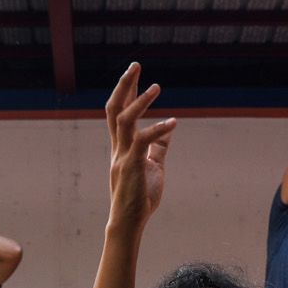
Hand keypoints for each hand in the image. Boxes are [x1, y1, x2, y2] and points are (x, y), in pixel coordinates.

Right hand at [105, 63, 176, 231]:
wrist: (128, 222)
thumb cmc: (140, 197)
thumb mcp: (153, 166)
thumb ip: (159, 146)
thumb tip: (170, 127)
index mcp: (121, 147)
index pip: (119, 112)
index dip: (126, 91)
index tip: (134, 72)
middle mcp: (118, 148)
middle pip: (114, 109)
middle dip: (124, 85)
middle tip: (135, 64)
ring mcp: (122, 156)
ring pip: (124, 120)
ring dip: (139, 101)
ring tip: (157, 86)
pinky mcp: (132, 166)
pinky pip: (143, 141)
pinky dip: (158, 129)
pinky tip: (173, 123)